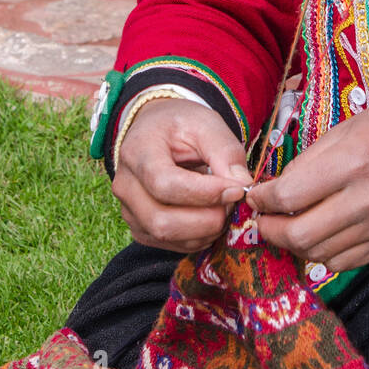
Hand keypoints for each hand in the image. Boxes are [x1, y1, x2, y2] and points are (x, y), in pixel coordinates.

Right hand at [112, 98, 253, 252]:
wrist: (156, 131)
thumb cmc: (180, 125)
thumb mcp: (206, 124)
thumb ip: (225, 151)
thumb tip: (242, 185)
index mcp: (137, 152)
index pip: (166, 184)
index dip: (205, 194)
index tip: (238, 189)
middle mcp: (126, 186)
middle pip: (162, 221)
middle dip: (207, 219)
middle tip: (234, 202)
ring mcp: (129, 211)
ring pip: (167, 237)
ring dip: (205, 230)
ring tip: (225, 207)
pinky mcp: (140, 229)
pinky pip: (171, 244)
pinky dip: (198, 237)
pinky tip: (212, 217)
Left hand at [246, 90, 368, 270]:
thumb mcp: (350, 125)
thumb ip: (311, 158)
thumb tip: (277, 186)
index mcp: (354, 161)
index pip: (290, 195)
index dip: (263, 199)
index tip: (256, 195)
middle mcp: (367, 199)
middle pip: (299, 234)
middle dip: (269, 229)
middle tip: (262, 218)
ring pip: (318, 254)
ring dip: (293, 244)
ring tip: (286, 227)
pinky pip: (343, 263)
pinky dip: (321, 255)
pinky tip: (316, 237)